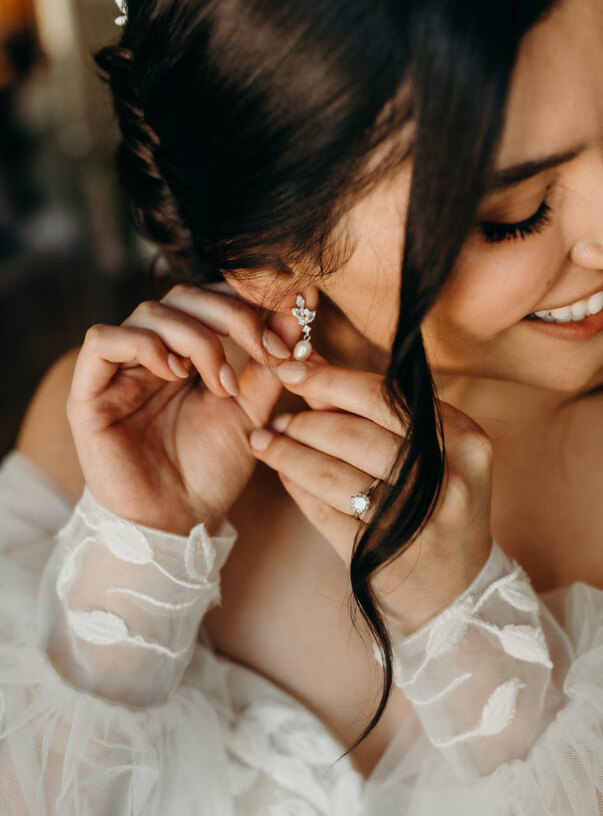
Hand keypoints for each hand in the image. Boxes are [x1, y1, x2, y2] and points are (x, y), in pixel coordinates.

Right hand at [66, 283, 310, 534]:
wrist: (179, 523)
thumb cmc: (211, 470)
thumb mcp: (254, 411)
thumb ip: (271, 364)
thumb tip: (301, 310)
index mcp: (189, 352)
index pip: (212, 294)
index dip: (248, 292)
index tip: (293, 306)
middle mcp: (153, 352)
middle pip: (184, 295)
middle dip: (234, 314)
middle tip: (268, 349)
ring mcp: (119, 370)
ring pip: (150, 312)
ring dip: (198, 339)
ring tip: (222, 384)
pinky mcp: (89, 393)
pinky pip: (103, 341)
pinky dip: (144, 346)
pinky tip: (175, 374)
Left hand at [248, 356, 493, 634]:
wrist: (459, 593)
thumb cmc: (439, 506)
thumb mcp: (432, 455)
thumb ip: (378, 410)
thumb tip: (311, 364)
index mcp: (464, 441)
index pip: (385, 397)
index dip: (331, 379)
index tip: (292, 368)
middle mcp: (446, 479)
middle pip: (355, 435)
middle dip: (305, 421)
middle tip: (275, 416)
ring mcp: (415, 521)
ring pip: (333, 474)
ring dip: (289, 453)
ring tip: (264, 442)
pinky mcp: (382, 554)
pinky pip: (324, 512)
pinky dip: (297, 489)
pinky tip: (283, 475)